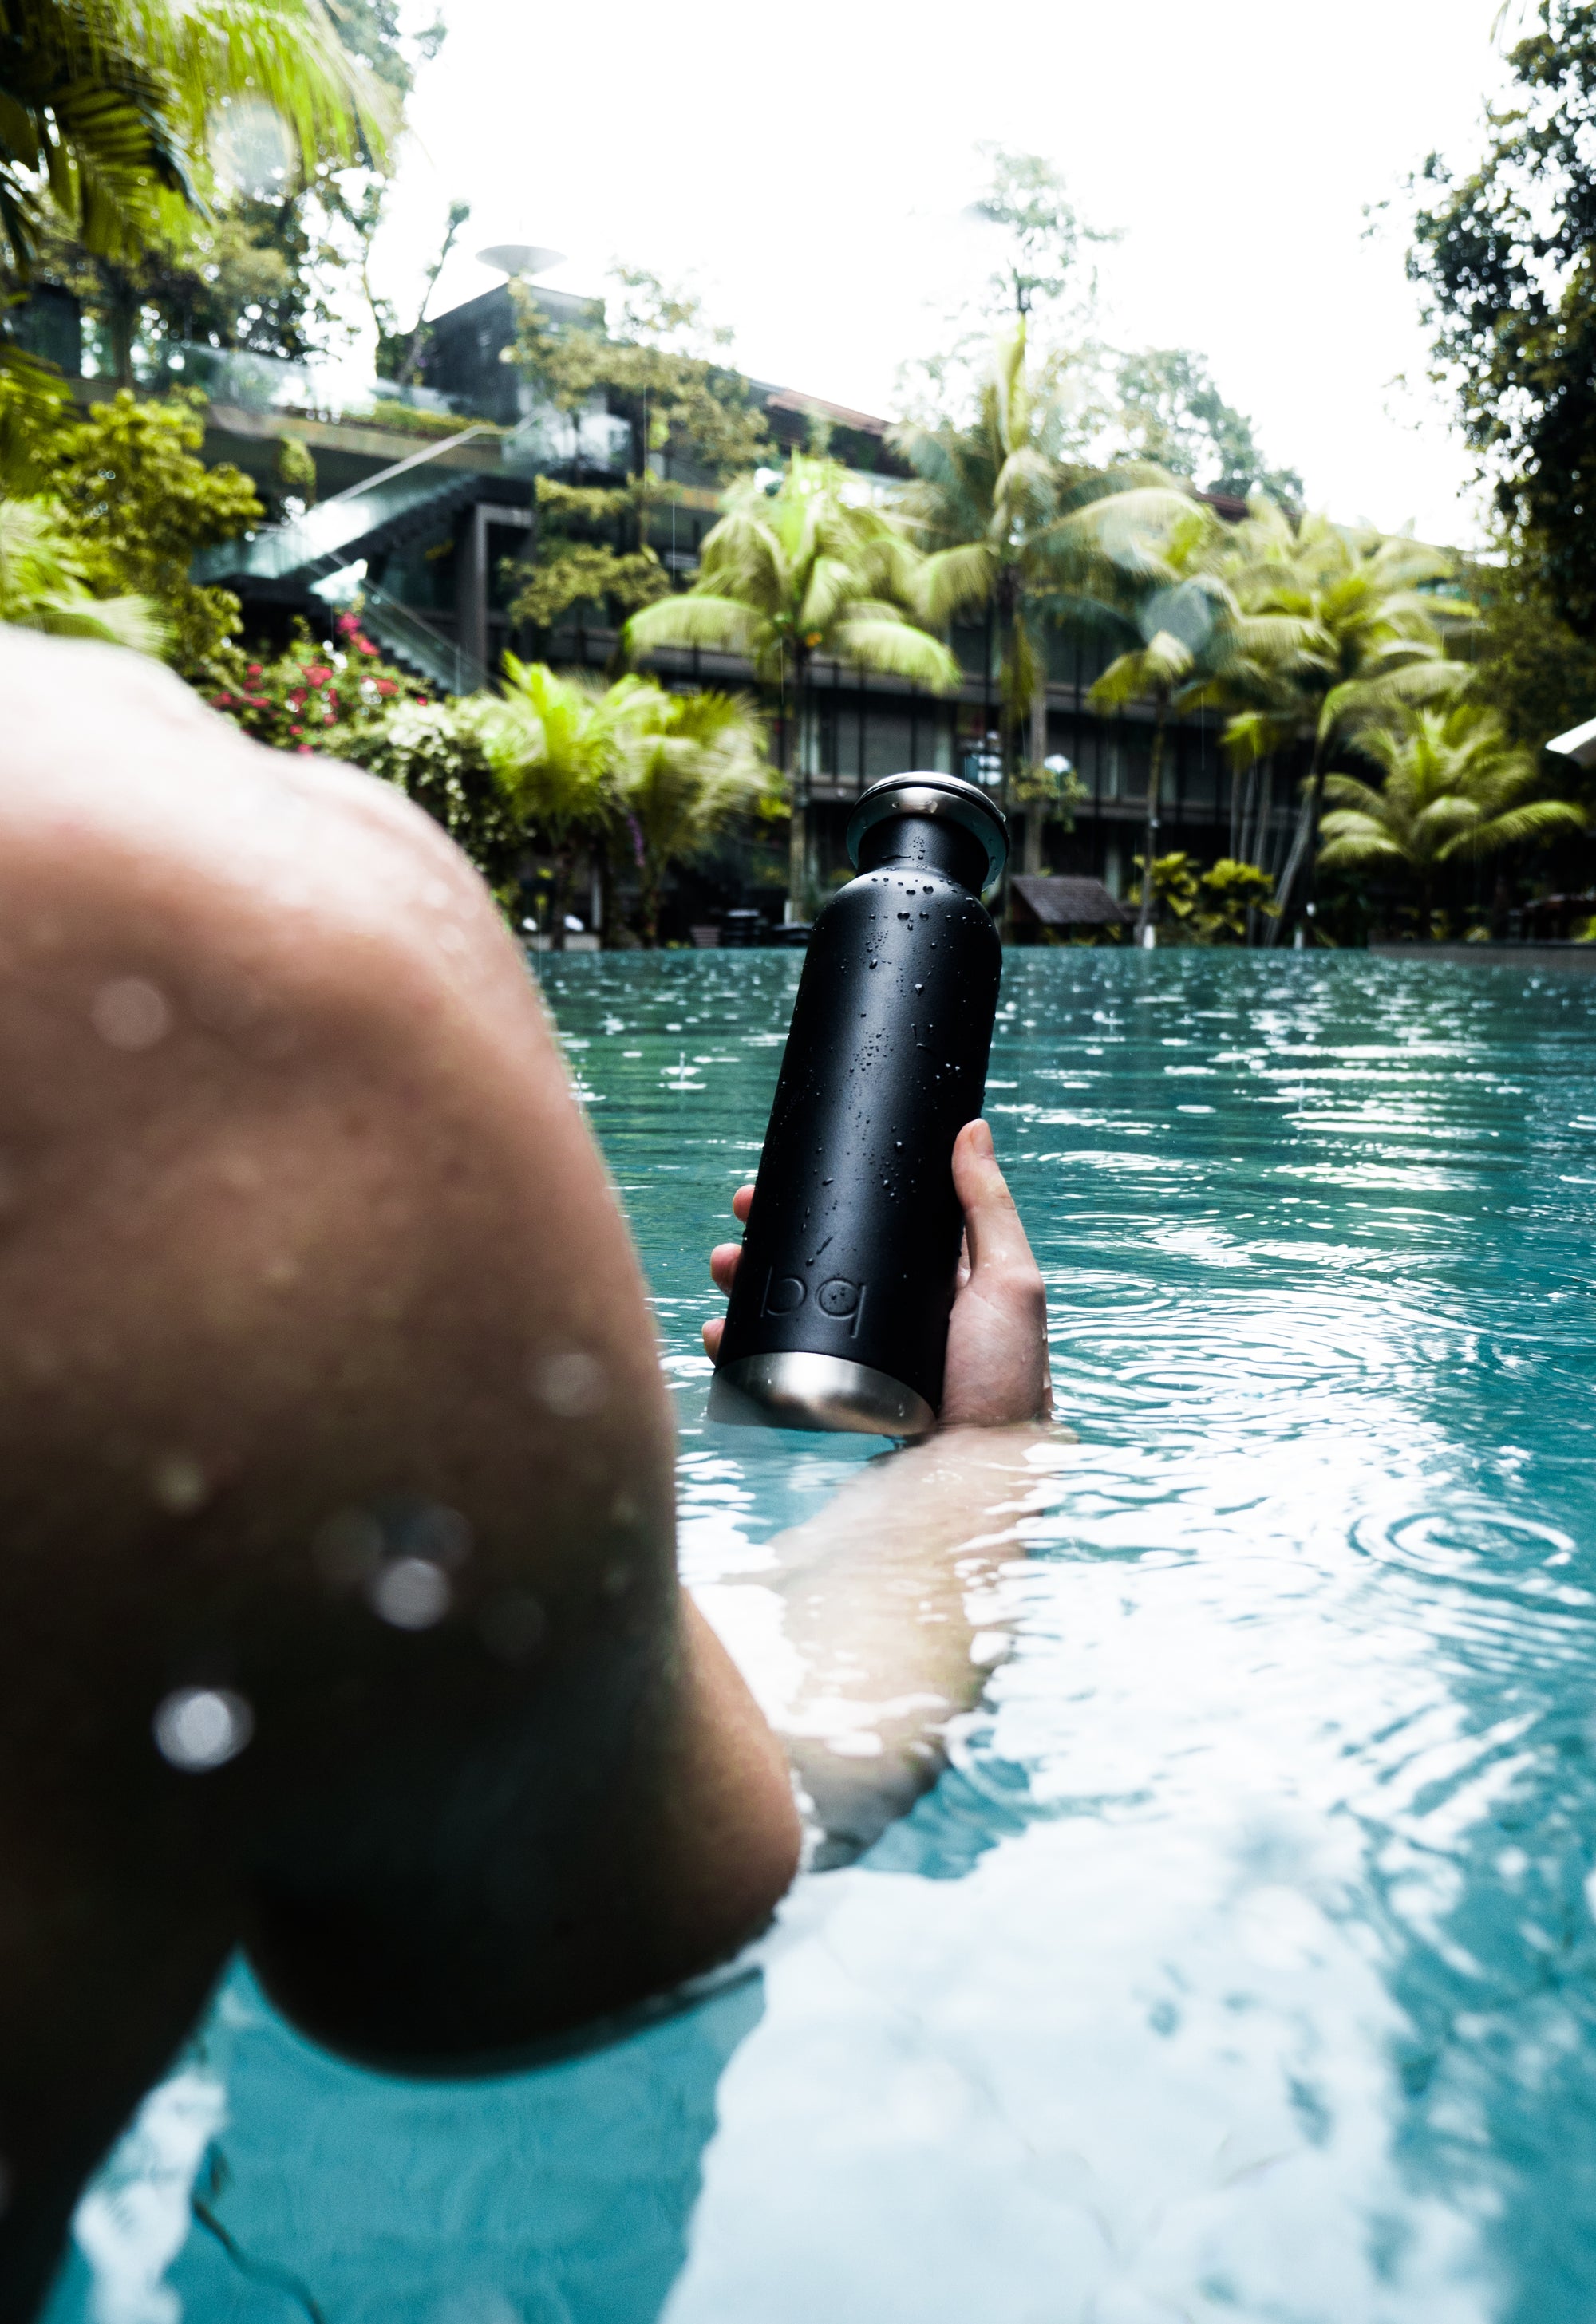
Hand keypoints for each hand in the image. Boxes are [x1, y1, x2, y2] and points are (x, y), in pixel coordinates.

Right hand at [701, 1118, 1050, 1427]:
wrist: (977, 1481)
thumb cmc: (1007, 1386)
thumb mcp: (1011, 1286)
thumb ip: (989, 1209)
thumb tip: (971, 1128)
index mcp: (934, 1285)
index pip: (868, 1227)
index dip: (821, 1201)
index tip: (777, 1181)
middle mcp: (893, 1321)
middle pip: (817, 1267)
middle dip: (768, 1243)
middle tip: (736, 1226)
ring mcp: (860, 1365)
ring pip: (788, 1314)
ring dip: (747, 1288)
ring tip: (723, 1272)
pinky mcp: (833, 1407)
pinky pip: (775, 1370)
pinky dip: (741, 1350)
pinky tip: (722, 1338)